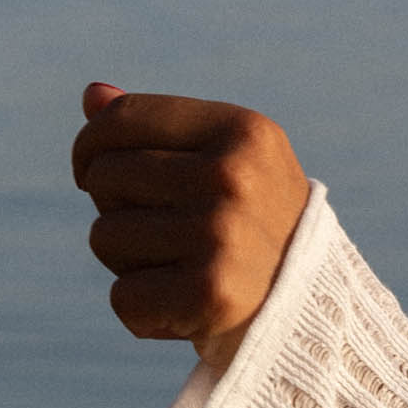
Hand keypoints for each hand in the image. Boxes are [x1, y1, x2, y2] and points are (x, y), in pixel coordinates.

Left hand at [72, 84, 311, 371]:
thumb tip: (93, 95)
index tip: (96, 172)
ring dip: (127, 263)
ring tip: (179, 271)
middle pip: (105, 176)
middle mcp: (233, 176)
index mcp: (242, 130)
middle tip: (164, 233)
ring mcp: (222, 234)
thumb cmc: (256, 229)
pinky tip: (183, 311)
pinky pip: (123, 297)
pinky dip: (143, 313)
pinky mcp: (210, 293)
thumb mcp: (226, 162)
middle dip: (115, 208)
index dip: (92, 146)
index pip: (122, 118)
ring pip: (105, 236)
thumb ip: (159, 128)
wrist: (315, 312)